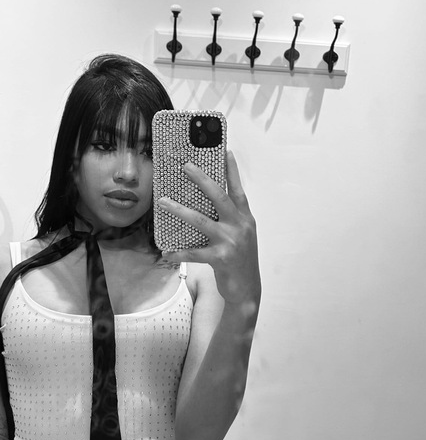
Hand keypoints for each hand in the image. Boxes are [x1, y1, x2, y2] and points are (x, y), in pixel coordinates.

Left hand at [157, 151, 260, 305]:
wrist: (248, 289)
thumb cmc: (240, 260)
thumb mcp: (241, 235)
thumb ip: (230, 219)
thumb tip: (206, 203)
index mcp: (245, 218)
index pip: (238, 189)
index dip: (232, 170)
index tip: (225, 150)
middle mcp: (240, 226)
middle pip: (220, 197)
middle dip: (202, 180)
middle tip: (186, 166)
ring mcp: (232, 241)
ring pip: (202, 221)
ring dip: (180, 210)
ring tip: (163, 201)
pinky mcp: (222, 258)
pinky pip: (195, 253)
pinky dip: (179, 252)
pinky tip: (166, 252)